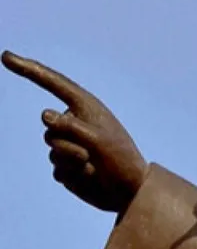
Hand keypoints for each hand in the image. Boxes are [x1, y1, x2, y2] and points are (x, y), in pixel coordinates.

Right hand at [2, 50, 147, 212]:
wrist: (131, 191)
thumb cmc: (122, 161)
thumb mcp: (99, 140)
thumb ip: (72, 126)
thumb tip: (44, 115)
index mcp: (86, 108)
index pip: (53, 84)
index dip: (29, 69)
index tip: (6, 57)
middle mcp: (75, 123)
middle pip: (50, 128)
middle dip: (69, 144)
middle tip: (92, 154)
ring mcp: (69, 145)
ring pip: (52, 150)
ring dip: (72, 160)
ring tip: (94, 165)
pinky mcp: (67, 166)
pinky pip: (57, 169)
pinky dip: (73, 175)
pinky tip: (91, 176)